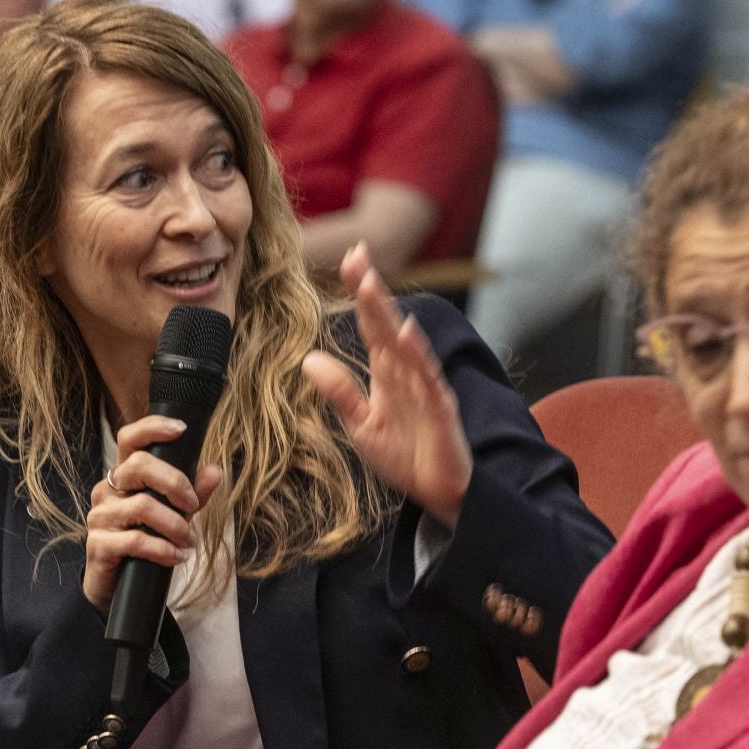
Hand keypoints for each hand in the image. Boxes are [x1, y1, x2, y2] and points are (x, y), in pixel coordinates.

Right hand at [82, 415, 222, 612]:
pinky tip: (177, 557)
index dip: (152, 428)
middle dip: (175, 483)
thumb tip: (214, 471)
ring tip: (189, 541)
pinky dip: (163, 550)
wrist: (117, 586)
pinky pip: (135, 540)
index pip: (130, 439)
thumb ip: (193, 494)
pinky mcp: (98, 545)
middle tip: (194, 505)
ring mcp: (100, 516)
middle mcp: (107, 490)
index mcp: (124, 476)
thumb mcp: (174, 515)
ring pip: (141, 506)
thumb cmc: (144, 543)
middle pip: (138, 465)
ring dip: (175, 525)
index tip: (181, 430)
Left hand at [303, 244, 472, 525]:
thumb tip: (308, 359)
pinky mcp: (440, 410)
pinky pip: (428, 379)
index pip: (373, 325)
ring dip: (388, 316)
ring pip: (405, 345)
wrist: (438, 492)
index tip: (350, 259)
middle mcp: (408, 372)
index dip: (362, 294)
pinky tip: (407, 334)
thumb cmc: (404, 455)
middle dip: (373, 291)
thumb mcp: (361, 425)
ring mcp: (426, 388)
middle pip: (387, 325)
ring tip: (371, 287)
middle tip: (358, 256)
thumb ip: (340, 392)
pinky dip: (418, 356)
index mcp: (388, 371)